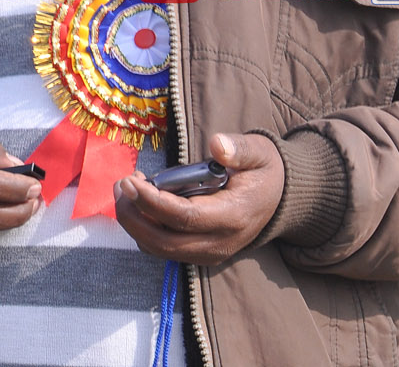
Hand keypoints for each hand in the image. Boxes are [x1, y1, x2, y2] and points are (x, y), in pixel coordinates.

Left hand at [112, 133, 284, 266]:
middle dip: (134, 217)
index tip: (131, 181)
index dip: (153, 202)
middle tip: (121, 185)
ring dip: (135, 224)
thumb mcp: (259, 152)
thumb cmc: (263, 171)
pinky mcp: (200, 254)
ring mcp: (209, 253)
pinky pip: (163, 248)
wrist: (277, 198)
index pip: (185, 217)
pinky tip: (140, 202)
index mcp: (233, 216)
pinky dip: (144, 229)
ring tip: (126, 190)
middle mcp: (219, 242)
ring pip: (160, 249)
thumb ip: (239, 149)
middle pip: (165, 242)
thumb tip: (217, 145)